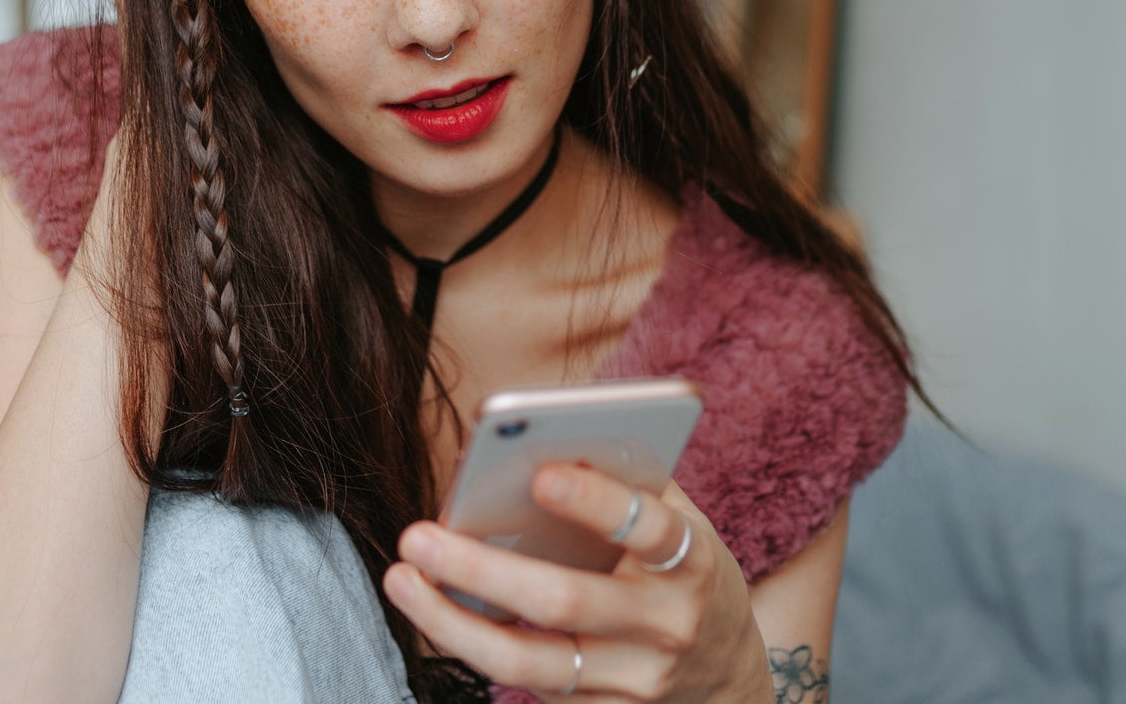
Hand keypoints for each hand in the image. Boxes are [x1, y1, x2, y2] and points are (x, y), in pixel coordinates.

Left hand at [384, 464, 769, 702]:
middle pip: (563, 601)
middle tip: (417, 535)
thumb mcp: (679, 525)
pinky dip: (474, 645)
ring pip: (529, 662)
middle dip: (482, 568)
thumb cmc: (681, 573)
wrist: (724, 677)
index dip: (597, 501)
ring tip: (402, 579)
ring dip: (453, 623)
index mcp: (691, 561)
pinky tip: (434, 611)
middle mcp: (665, 626)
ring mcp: (632, 680)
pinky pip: (527, 686)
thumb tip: (543, 445)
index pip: (649, 528)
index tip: (540, 471)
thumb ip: (627, 486)